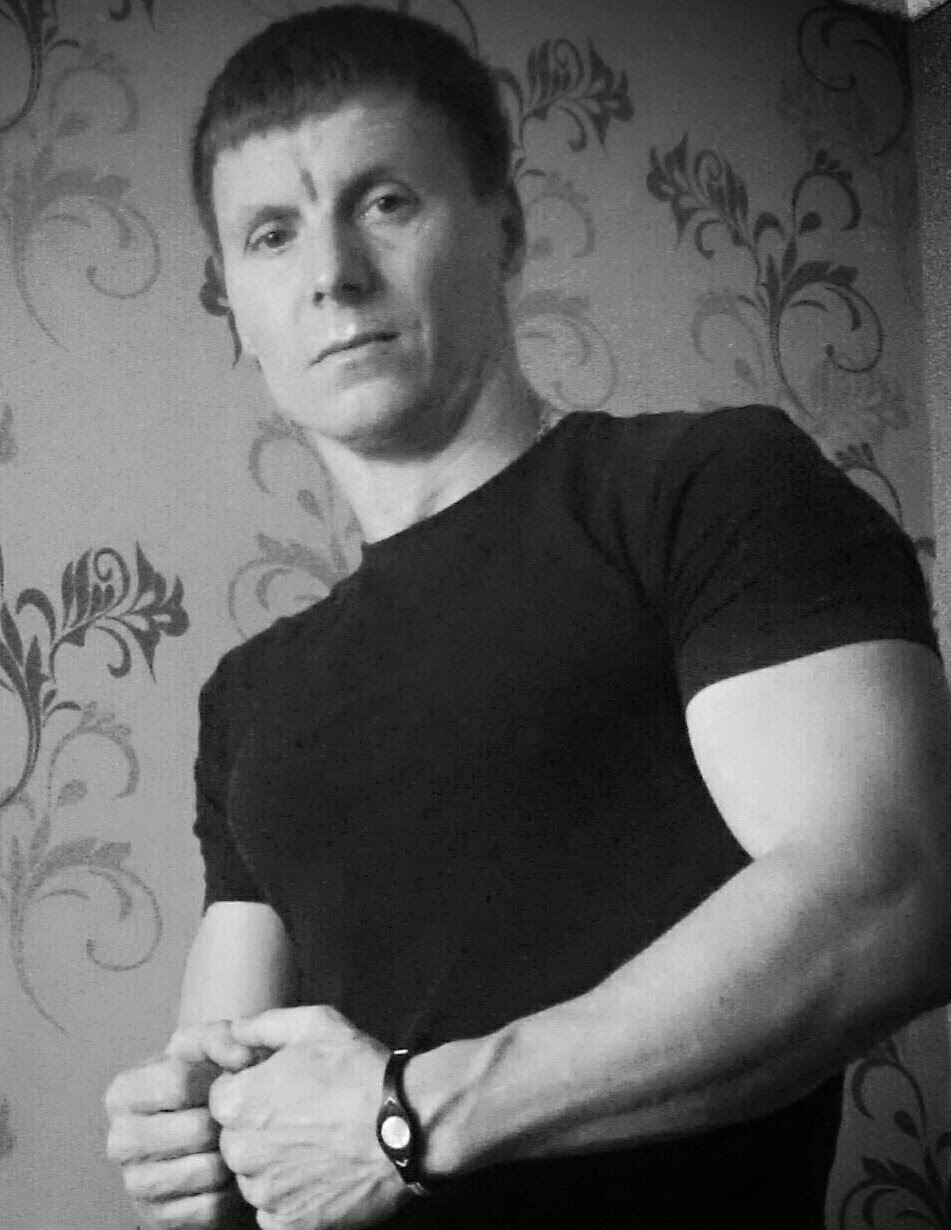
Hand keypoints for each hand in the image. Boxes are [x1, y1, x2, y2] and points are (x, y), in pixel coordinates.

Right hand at [105, 1021, 258, 1229]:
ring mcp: (136, 1184)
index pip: (179, 1082)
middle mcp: (120, 1140)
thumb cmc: (206, 1083)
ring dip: (233, 1156)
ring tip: (238, 1141)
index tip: (234, 1078)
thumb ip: (220, 1036)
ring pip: (205, 1171)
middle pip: (196, 1130)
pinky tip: (234, 1173)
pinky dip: (232, 1191)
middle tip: (241, 1115)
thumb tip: (240, 1057)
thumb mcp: (208, 1046)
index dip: (217, 1079)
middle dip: (228, 1121)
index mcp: (123, 1092)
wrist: (209, 1134)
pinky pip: (210, 1207)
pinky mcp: (158, 1219)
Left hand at [209, 1006, 407, 1229]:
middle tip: (304, 1117)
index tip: (282, 1088)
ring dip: (275, 1166)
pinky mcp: (290, 1224)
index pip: (222, 1098)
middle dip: (260, 1129)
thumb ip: (263, 1025)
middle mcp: (240, 1152)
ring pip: (254, 1178)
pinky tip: (321, 1175)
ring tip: (318, 1146)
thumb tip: (234, 1032)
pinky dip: (292, 1199)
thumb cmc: (360, 1071)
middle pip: (235, 1140)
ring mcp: (264, 1193)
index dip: (253, 1089)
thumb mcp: (314, 1024)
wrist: (406, 1125)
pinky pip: (274, 1213)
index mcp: (237, 1103)